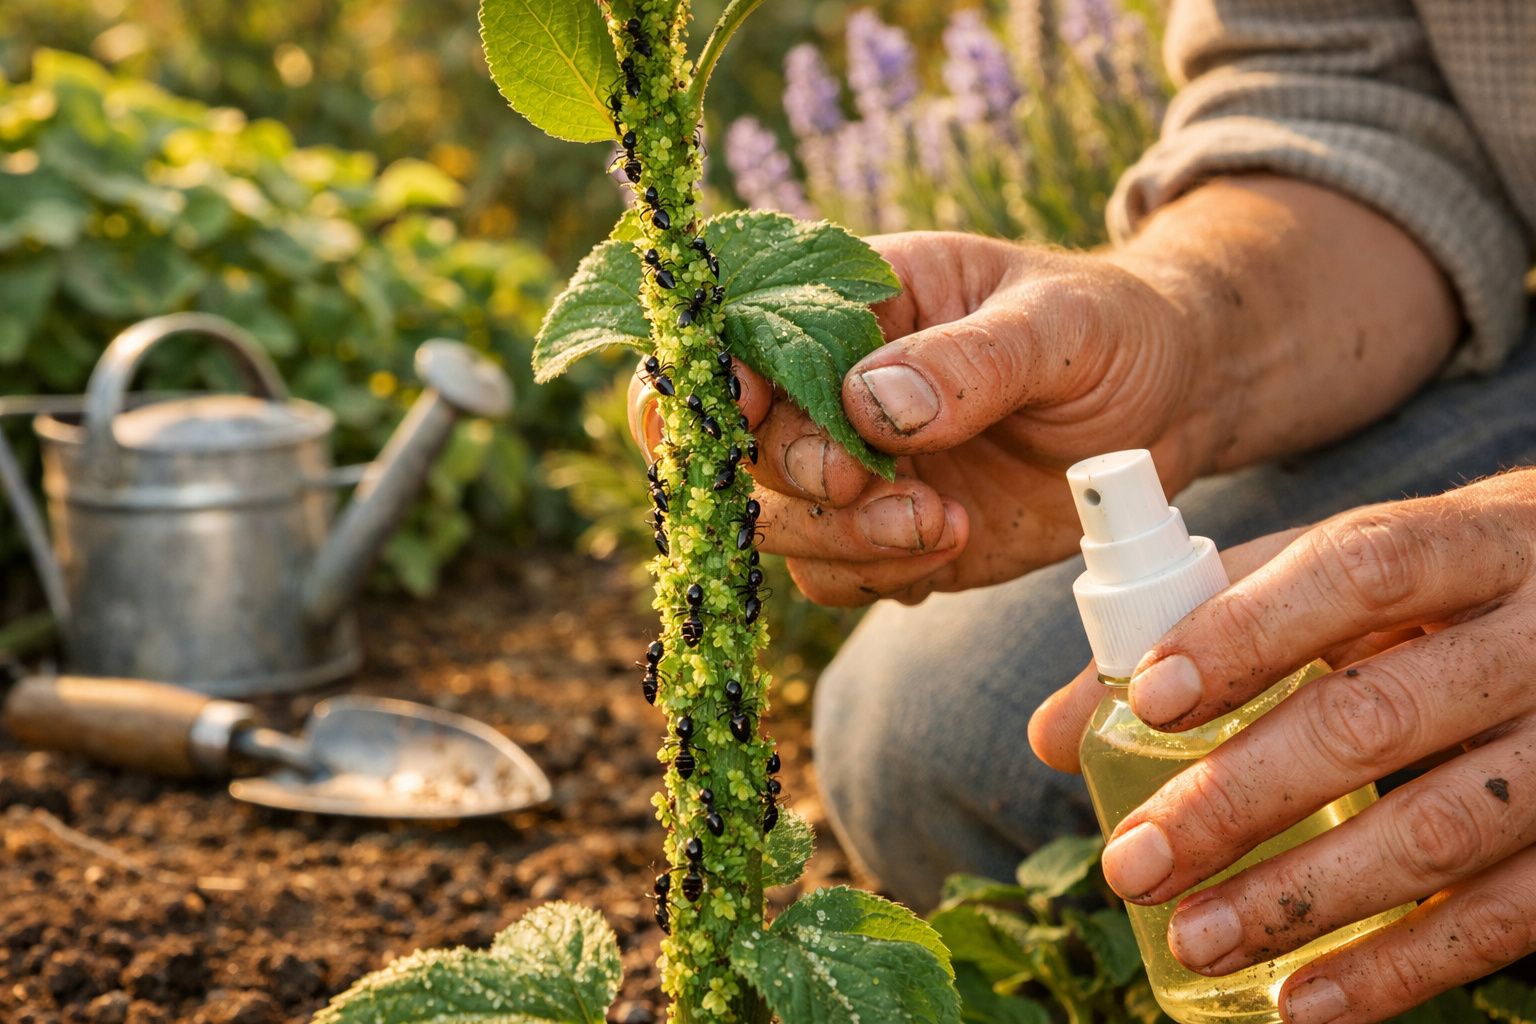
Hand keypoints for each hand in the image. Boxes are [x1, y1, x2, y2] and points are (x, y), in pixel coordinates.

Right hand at [629, 230, 1207, 604]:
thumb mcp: (1060, 325)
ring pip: (778, 523)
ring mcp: (854, 467)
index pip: (736, 331)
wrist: (1169, 406)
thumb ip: (971, 359)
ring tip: (943, 526)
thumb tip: (870, 402)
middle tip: (873, 485)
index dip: (712, 376)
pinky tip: (949, 548)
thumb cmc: (1112, 333)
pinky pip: (835, 576)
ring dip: (841, 539)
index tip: (743, 414)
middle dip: (795, 475)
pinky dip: (875, 576)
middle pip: (739, 444)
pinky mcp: (886, 535)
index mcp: (852, 300)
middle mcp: (830, 386)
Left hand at [1030, 471, 1535, 1022]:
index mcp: (1470, 541)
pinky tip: (1299, 1001)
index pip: (1358, 568)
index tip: (1150, 698)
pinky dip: (1396, 969)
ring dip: (1301, 898)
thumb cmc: (1456, 592)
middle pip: (1380, 716)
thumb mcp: (1357, 571)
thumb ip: (1208, 622)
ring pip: (1440, 830)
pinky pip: (1504, 918)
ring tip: (1193, 938)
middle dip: (1241, 798)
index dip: (1249, 631)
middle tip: (1135, 862)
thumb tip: (1051, 733)